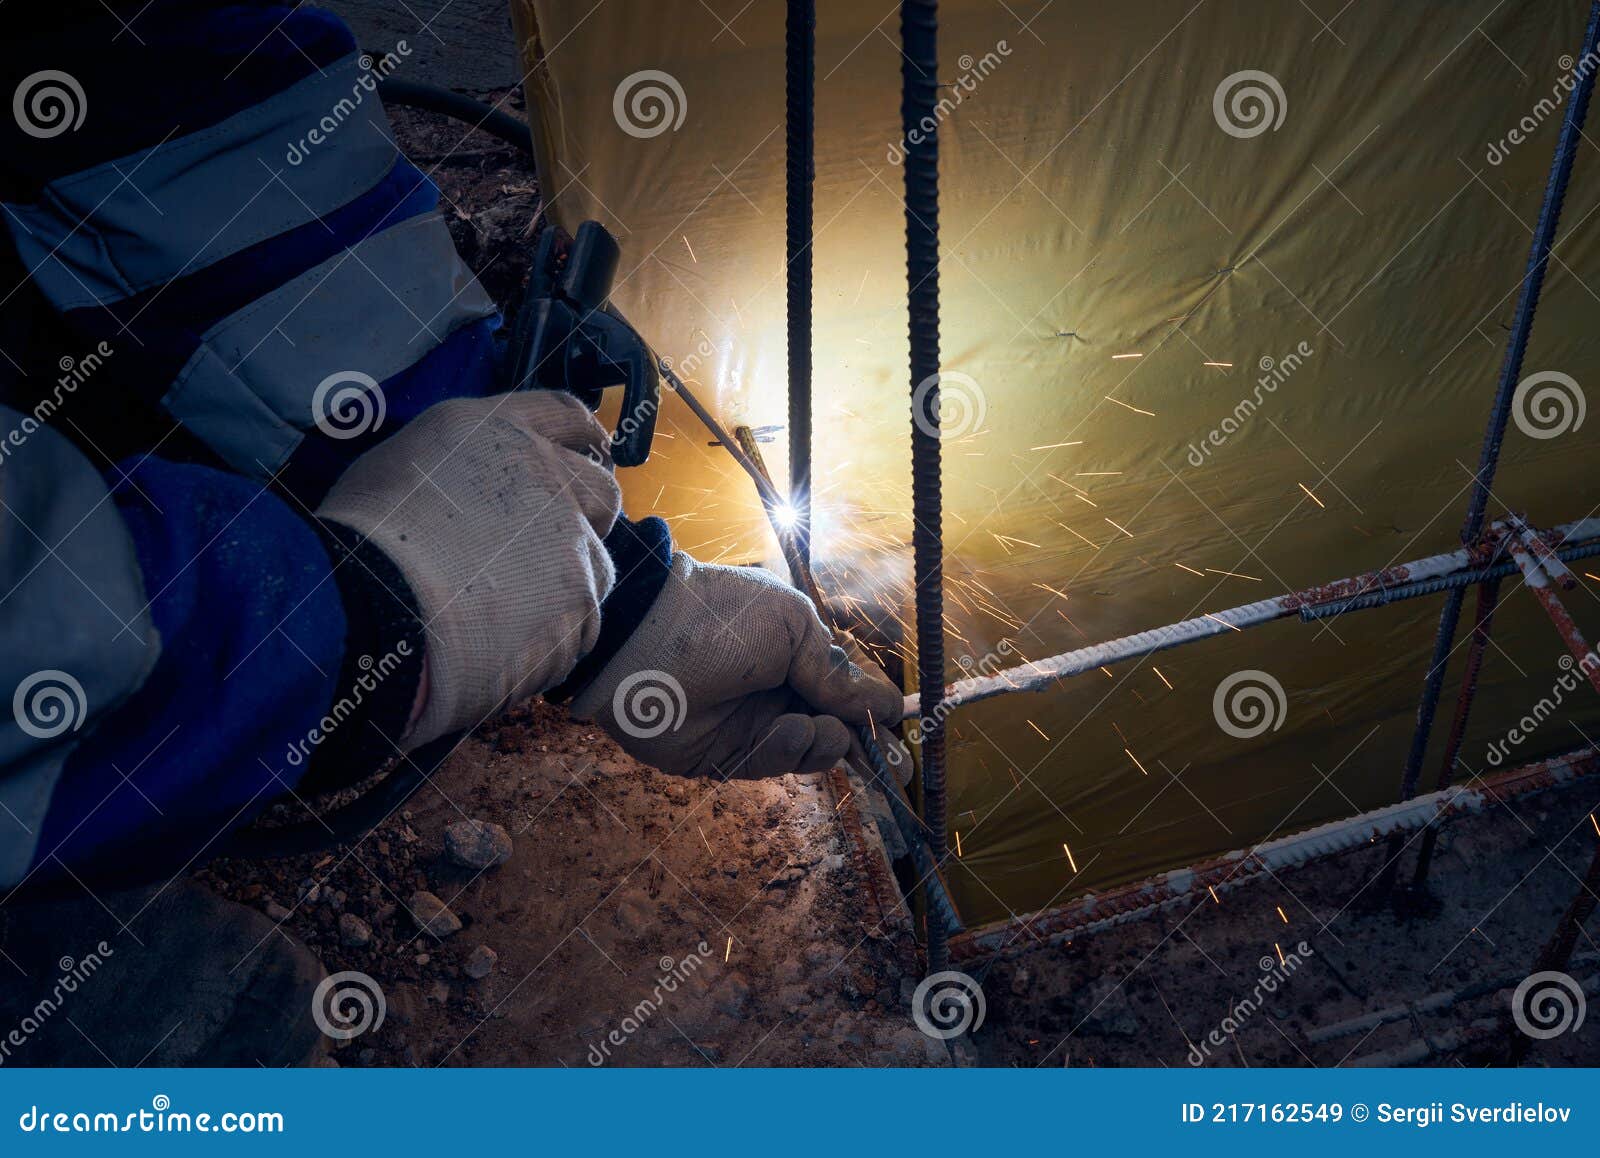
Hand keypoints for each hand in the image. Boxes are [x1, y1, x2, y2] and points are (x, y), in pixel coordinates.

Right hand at [317, 392, 620, 746]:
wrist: (370, 602)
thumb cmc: (360, 538)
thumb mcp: (399, 465)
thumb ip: (455, 467)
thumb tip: (467, 490)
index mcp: (498, 432)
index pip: (564, 414)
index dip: (582, 436)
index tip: (589, 450)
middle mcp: (547, 476)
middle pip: (599, 489)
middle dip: (587, 516)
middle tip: (550, 547)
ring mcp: (571, 539)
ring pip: (594, 565)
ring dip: (563, 586)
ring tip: (509, 616)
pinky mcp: (579, 600)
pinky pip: (578, 625)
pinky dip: (551, 639)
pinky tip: (507, 648)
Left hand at [569, 554, 903, 776]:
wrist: (645, 639)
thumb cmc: (723, 616)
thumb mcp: (793, 627)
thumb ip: (836, 671)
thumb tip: (886, 706)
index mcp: (798, 652)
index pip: (849, 689)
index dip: (876, 712)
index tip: (903, 734)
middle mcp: (780, 690)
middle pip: (837, 729)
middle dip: (866, 747)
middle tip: (895, 769)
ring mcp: (754, 726)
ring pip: (811, 752)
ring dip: (825, 744)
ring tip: (818, 728)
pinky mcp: (727, 758)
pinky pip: (773, 765)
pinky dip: (789, 751)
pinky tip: (789, 730)